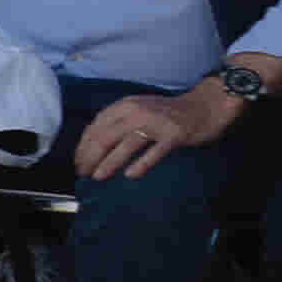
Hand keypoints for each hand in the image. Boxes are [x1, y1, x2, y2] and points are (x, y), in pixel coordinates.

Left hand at [87, 84, 244, 184]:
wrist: (205, 105)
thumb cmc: (167, 112)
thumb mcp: (138, 109)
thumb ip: (118, 122)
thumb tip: (93, 144)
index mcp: (125, 106)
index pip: (96, 126)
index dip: (83, 145)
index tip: (77, 161)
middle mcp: (137, 112)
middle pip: (106, 136)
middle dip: (90, 156)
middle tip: (82, 172)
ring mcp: (157, 123)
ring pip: (126, 145)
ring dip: (109, 162)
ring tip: (98, 176)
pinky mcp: (174, 135)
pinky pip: (154, 152)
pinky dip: (141, 164)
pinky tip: (130, 175)